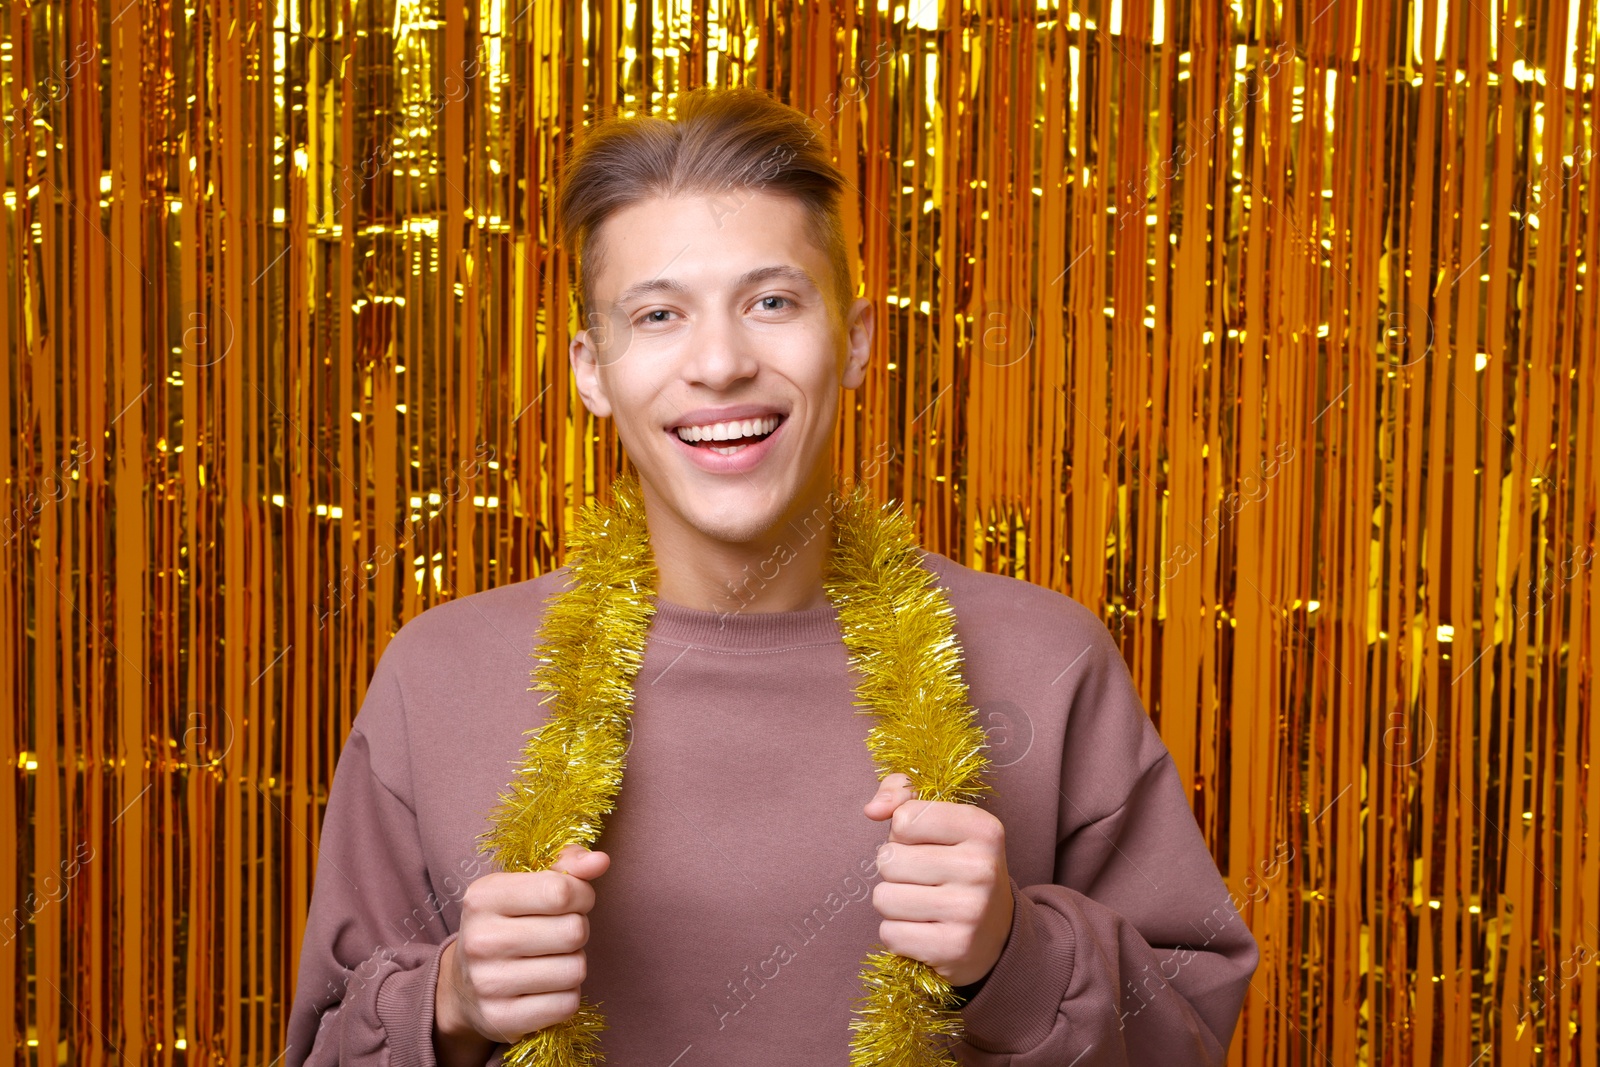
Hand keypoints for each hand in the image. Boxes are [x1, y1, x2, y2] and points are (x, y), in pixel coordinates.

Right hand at [434, 844, 609, 1058]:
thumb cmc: (507, 924)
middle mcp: (481, 940)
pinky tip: (545, 987)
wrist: (462, 986)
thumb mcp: (524, 885)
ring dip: (573, 963)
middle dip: (578, 929)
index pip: (560, 891)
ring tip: (551, 959)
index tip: (575, 900)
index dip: (582, 895)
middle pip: (573, 932)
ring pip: (575, 970)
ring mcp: (488, 983)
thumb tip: (601, 861)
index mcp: (484, 897)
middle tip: (559, 933)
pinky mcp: (501, 1019)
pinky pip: (566, 1004)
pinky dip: (566, 995)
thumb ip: (566, 865)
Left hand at [863, 773, 1012, 987]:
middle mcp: (981, 868)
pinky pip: (890, 933)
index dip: (903, 832)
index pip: (904, 818)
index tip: (926, 844)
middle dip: (895, 869)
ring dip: (893, 902)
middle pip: (889, 859)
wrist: (997, 933)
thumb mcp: (943, 820)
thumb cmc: (956, 864)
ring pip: (884, 898)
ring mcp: (970, 911)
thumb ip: (902, 793)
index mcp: (983, 828)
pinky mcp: (953, 949)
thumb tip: (872, 809)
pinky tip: (925, 930)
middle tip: (924, 878)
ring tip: (923, 904)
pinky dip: (898, 933)